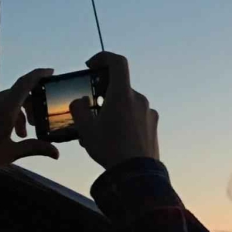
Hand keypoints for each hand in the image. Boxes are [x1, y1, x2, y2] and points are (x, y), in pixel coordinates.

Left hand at [0, 68, 60, 204]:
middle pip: (14, 96)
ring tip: (8, 136)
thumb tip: (56, 153)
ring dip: (8, 115)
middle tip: (27, 130)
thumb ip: (34, 148)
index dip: (39, 74)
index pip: (26, 83)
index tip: (49, 71)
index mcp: (4, 108)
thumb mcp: (10, 154)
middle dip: (25, 110)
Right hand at [72, 51, 159, 170]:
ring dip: (114, 109)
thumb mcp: (85, 130)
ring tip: (102, 130)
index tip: (91, 65)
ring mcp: (148, 112)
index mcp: (122, 95)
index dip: (103, 57)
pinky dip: (125, 120)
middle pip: (119, 86)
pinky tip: (116, 138)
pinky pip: (137, 115)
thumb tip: (79, 101)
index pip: (117, 62)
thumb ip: (78, 109)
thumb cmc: (110, 150)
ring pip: (127, 103)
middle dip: (103, 94)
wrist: (137, 173)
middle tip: (91, 110)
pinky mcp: (153, 124)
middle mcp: (138, 99)